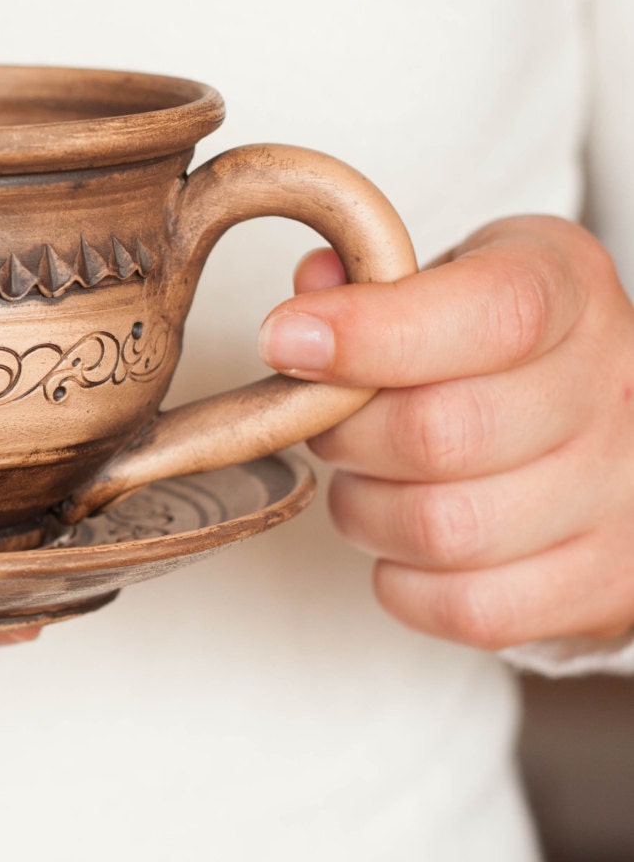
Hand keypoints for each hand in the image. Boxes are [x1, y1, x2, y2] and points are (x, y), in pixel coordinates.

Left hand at [258, 215, 633, 648]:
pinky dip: (405, 581)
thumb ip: (374, 275)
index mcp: (568, 290)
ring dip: (367, 509)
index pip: (492, 314)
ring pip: (441, 529)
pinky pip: (467, 608)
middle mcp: (613, 388)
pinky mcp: (604, 585)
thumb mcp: (450, 278)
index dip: (372, 333)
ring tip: (371, 478)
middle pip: (440, 434)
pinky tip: (405, 537)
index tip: (284, 338)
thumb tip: (312, 291)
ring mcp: (620, 495)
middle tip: (331, 422)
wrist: (604, 435)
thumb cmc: (501, 353)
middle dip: (346, 434)